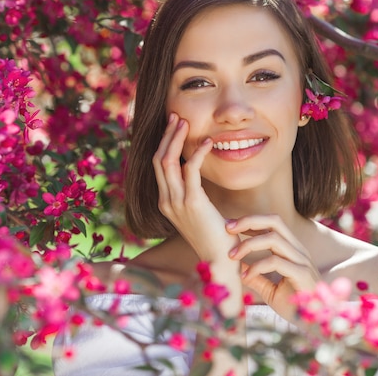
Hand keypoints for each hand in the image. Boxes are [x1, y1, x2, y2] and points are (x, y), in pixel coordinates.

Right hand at [152, 113, 236, 261]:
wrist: (219, 260)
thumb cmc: (215, 236)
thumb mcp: (198, 212)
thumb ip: (192, 193)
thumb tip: (193, 173)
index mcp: (165, 202)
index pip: (157, 166)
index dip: (163, 143)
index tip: (172, 126)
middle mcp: (165, 200)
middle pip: (158, 159)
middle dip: (166, 135)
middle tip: (176, 117)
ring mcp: (176, 202)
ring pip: (168, 161)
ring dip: (176, 139)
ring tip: (186, 122)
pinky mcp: (192, 203)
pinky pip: (190, 170)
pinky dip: (196, 153)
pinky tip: (207, 142)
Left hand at [226, 215, 319, 320]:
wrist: (317, 324)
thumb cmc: (295, 305)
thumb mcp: (270, 289)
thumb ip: (255, 277)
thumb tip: (235, 267)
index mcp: (293, 250)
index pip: (273, 223)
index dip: (251, 221)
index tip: (230, 227)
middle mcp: (298, 250)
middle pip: (275, 221)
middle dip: (249, 221)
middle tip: (227, 228)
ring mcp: (302, 261)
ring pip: (274, 239)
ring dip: (248, 244)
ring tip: (232, 256)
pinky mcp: (302, 274)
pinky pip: (276, 262)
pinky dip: (256, 267)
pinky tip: (245, 278)